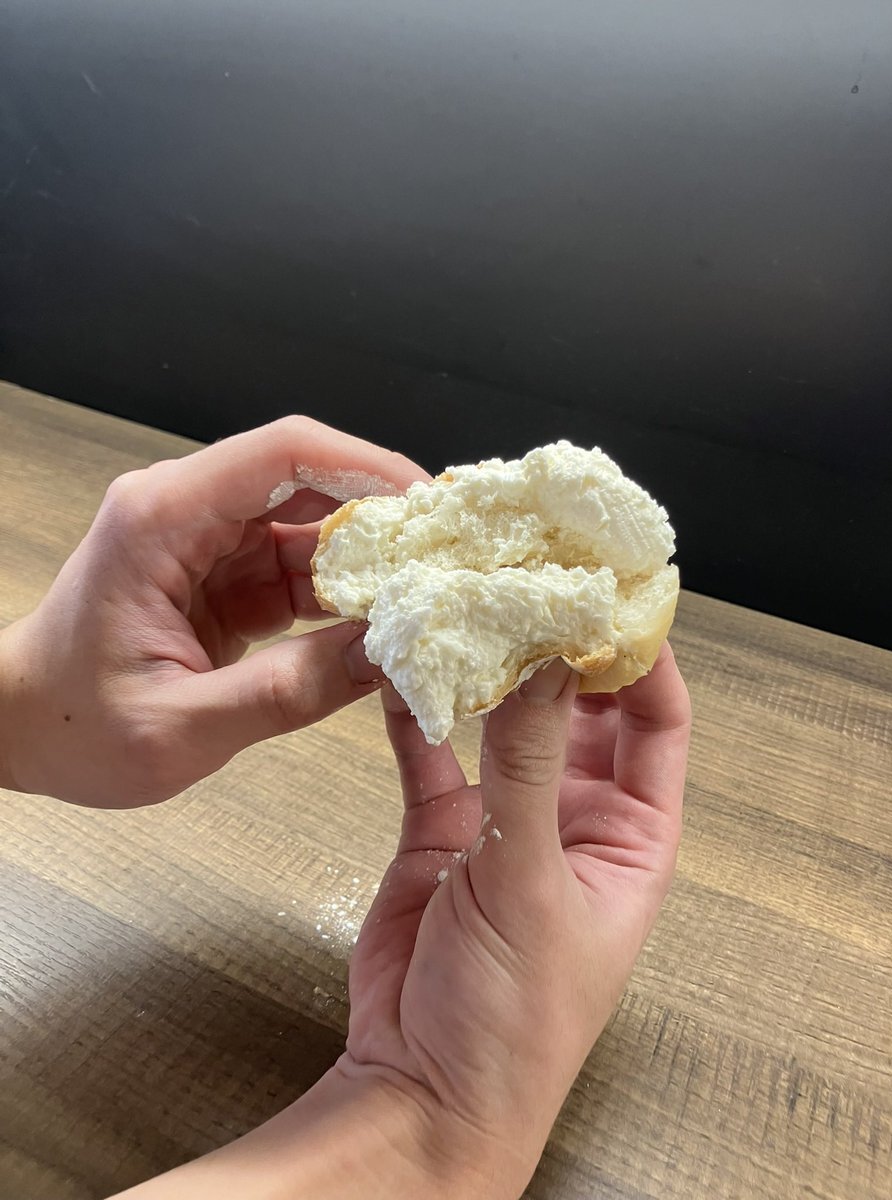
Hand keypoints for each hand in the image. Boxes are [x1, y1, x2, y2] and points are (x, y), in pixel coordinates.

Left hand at [0, 416, 427, 806]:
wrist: (17, 728)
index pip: (282, 453)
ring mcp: (210, 540)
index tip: (430, 506)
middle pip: (310, 480)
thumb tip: (388, 658)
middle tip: (452, 557)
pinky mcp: (226, 573)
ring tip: (433, 594)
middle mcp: (188, 510)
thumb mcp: (180, 726)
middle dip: (386, 515)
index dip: (367, 466)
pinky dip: (347, 594)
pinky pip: (302, 568)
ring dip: (373, 559)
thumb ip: (287, 692)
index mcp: (162, 518)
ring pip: (315, 525)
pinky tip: (388, 621)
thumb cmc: (73, 726)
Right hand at [338, 645, 690, 1194]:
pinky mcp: (441, 830)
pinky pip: (432, 753)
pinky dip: (417, 711)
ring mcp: (505, 820)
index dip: (641, 656)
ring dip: (486, 671)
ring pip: (504, 722)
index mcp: (633, 837)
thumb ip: (529, 766)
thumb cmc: (514, 1019)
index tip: (610, 595)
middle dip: (559, 647)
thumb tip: (544, 661)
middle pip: (581, 708)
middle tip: (530, 581)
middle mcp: (576, 819)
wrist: (421, 1089)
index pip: (656, 722)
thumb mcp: (531, 882)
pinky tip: (399, 669)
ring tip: (464, 608)